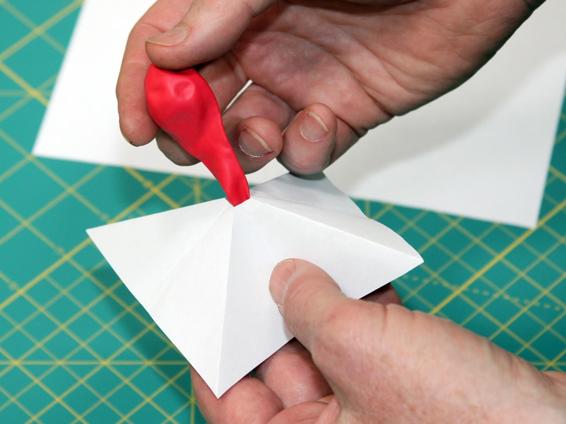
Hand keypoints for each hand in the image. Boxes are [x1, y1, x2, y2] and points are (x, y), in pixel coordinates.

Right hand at [117, 0, 537, 174]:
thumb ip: (219, 11)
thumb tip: (163, 54)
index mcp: (236, 8)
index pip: (167, 48)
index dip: (142, 88)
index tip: (134, 127)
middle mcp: (264, 47)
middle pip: (202, 102)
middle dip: (191, 132)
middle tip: (192, 147)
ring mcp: (303, 83)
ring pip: (250, 136)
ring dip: (244, 147)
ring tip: (259, 136)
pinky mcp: (345, 112)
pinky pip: (310, 149)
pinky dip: (305, 149)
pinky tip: (319, 125)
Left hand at [191, 259, 565, 422]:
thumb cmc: (463, 417)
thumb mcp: (362, 348)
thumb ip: (311, 307)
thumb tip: (283, 276)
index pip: (231, 399)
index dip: (214, 351)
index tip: (208, 306)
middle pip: (276, 365)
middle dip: (269, 310)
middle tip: (256, 261)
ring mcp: (369, 410)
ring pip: (324, 346)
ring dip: (319, 298)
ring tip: (302, 253)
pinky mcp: (406, 386)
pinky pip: (367, 339)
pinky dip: (361, 303)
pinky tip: (354, 269)